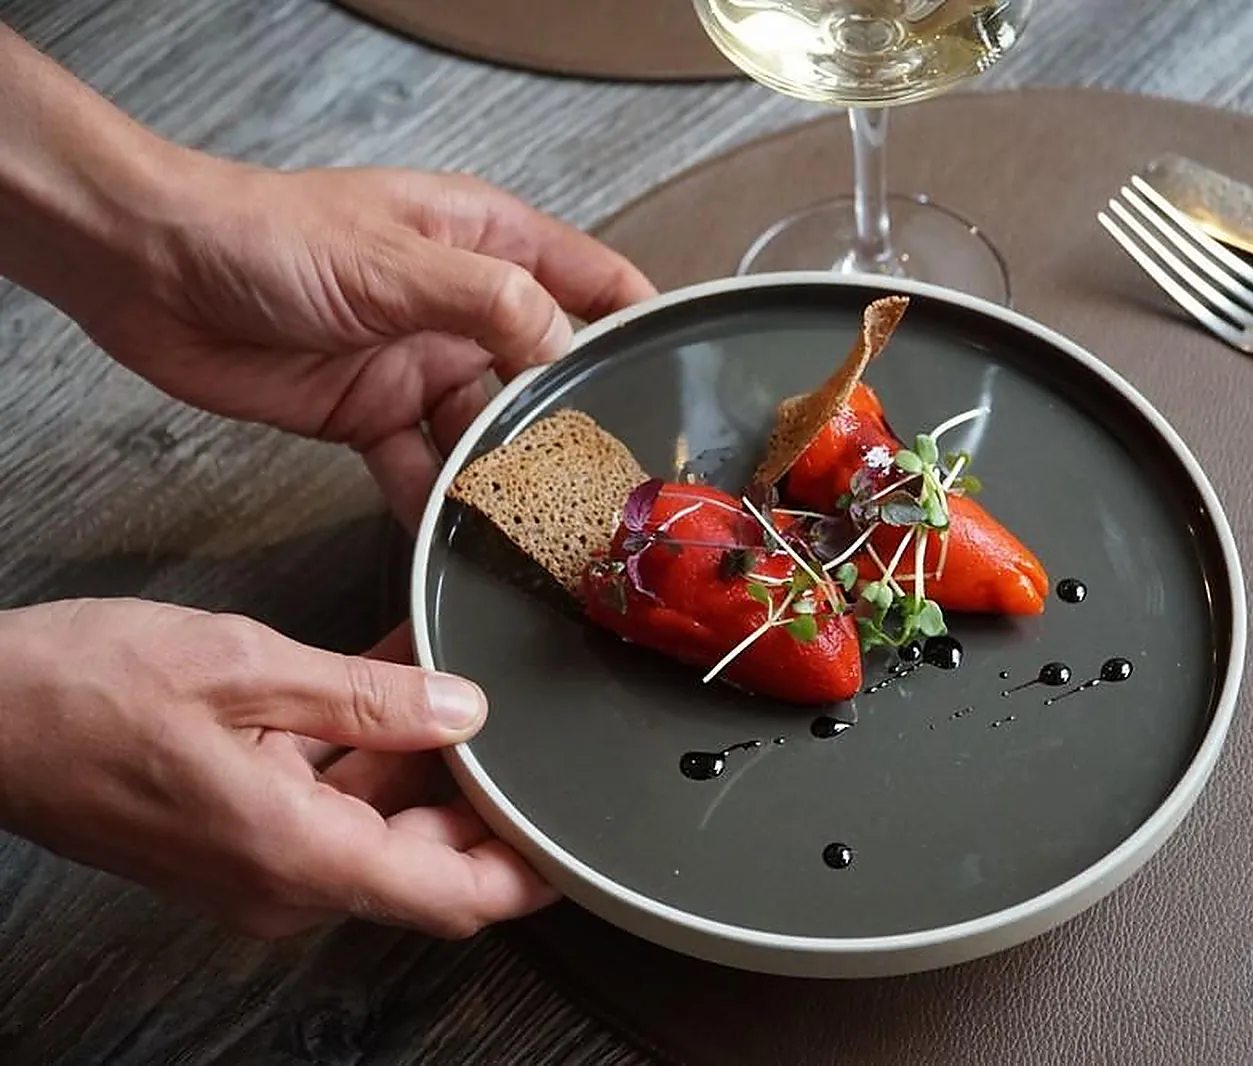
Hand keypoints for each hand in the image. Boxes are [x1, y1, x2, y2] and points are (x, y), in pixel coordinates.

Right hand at [0, 598, 554, 939]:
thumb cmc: (84, 693)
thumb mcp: (246, 670)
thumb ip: (367, 696)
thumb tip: (462, 712)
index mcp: (299, 855)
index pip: (453, 896)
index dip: (528, 874)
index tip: (576, 839)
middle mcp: (287, 878)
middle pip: (426, 857)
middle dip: (481, 795)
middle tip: (523, 724)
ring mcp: (260, 861)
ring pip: (380, 821)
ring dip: (423, 758)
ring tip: (458, 682)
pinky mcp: (238, 831)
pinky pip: (329, 798)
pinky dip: (366, 746)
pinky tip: (394, 678)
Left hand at [85, 158, 652, 528]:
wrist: (149, 274)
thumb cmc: (265, 234)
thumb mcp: (395, 260)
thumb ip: (491, 302)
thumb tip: (566, 348)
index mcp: (486, 244)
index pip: (593, 280)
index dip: (638, 323)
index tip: (676, 379)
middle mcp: (462, 309)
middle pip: (545, 375)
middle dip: (573, 427)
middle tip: (608, 485)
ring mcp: (418, 365)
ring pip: (485, 434)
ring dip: (503, 478)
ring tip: (539, 527)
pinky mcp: (369, 415)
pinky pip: (418, 469)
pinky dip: (434, 506)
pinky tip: (456, 540)